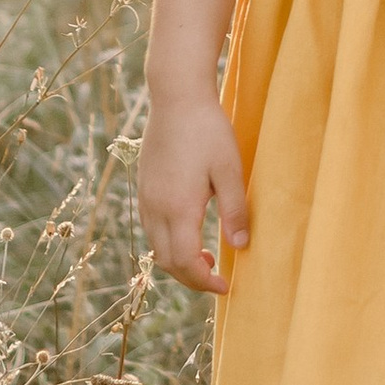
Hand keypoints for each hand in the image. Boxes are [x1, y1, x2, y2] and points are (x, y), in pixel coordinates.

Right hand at [140, 86, 249, 295]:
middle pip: (167, 262)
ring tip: (206, 257)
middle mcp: (156, 208)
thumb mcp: (230, 169)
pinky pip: (152, 229)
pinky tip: (189, 232)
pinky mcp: (144, 187)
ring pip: (156, 247)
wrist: (176, 97)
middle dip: (191, 278)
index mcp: (178, 208)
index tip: (225, 287)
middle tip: (216, 278)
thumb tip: (239, 247)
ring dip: (179, 261)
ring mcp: (146, 198)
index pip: (185, 263)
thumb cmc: (208, 130)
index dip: (204, 282)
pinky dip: (169, 243)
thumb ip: (235, 210)